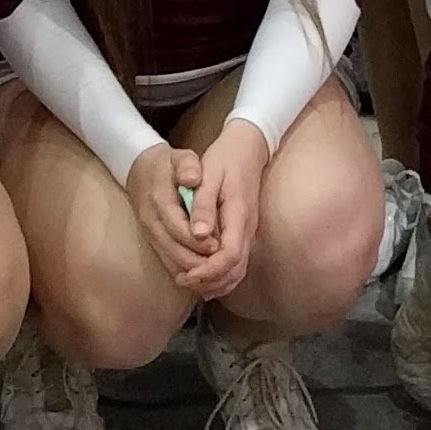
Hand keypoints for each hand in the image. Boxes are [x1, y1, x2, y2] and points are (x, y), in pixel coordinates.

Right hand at [123, 142, 211, 278]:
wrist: (141, 173)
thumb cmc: (167, 166)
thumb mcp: (179, 157)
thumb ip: (187, 165)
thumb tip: (193, 179)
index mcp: (159, 201)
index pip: (179, 229)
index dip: (199, 241)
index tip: (218, 246)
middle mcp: (152, 222)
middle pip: (176, 252)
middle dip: (200, 262)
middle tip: (223, 264)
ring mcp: (151, 234)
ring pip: (172, 262)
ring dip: (195, 271)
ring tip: (219, 271)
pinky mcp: (153, 242)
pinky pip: (169, 263)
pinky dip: (187, 271)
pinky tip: (206, 273)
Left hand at [180, 120, 271, 298]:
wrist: (247, 148)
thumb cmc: (225, 159)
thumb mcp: (209, 175)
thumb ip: (204, 205)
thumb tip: (198, 235)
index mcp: (239, 215)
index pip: (230, 256)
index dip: (209, 271)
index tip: (187, 275)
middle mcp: (247, 229)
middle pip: (235, 270)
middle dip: (209, 282)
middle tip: (182, 281)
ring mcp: (248, 232)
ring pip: (238, 270)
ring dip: (215, 282)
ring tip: (189, 281)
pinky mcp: (243, 232)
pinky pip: (236, 262)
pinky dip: (220, 274)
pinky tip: (201, 274)